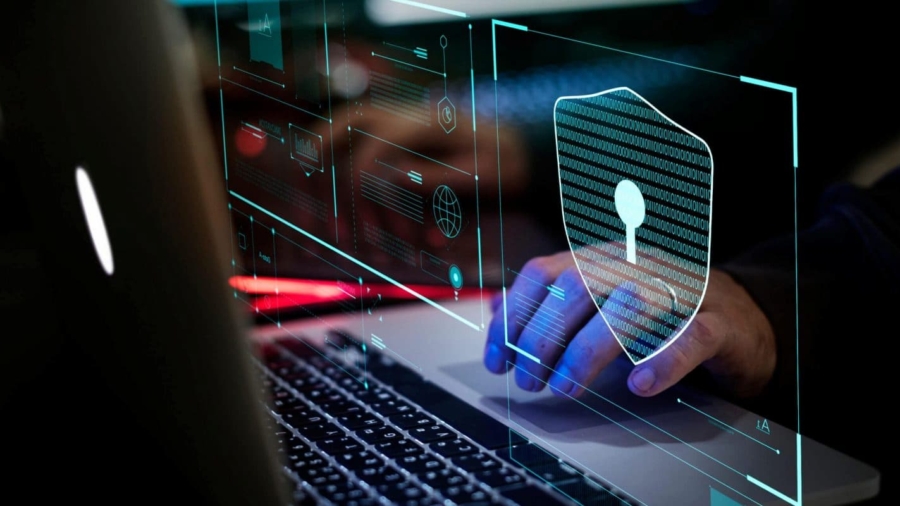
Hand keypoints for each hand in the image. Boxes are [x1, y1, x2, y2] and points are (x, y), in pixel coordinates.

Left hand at [484, 251, 775, 397]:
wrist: (743, 317)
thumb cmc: (661, 315)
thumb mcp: (598, 303)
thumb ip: (549, 306)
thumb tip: (493, 313)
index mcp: (603, 258)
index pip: (545, 273)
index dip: (513, 316)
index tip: (496, 360)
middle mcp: (638, 264)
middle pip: (578, 287)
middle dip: (542, 337)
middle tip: (528, 381)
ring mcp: (683, 289)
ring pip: (629, 306)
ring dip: (587, 350)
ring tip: (565, 388)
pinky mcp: (721, 322)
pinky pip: (693, 336)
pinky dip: (663, 361)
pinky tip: (638, 386)